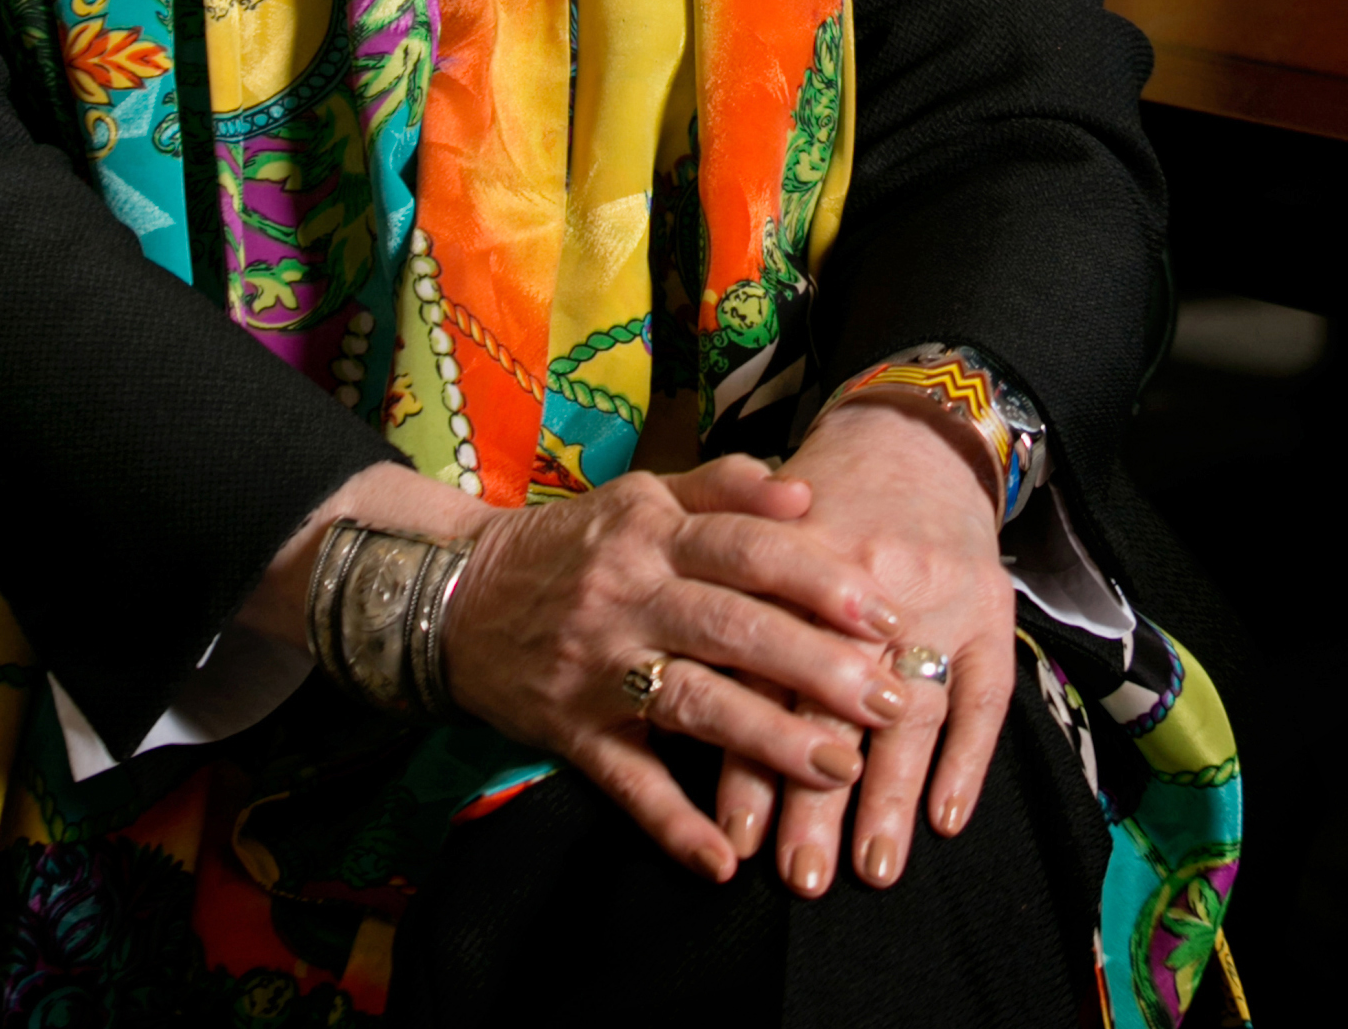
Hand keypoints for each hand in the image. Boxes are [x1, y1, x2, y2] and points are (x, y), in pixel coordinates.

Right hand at [438, 451, 912, 882]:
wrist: (455, 594)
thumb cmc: (573, 546)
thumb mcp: (638, 497)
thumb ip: (720, 488)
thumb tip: (803, 491)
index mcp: (650, 531)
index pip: (746, 549)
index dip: (819, 582)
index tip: (886, 615)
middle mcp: (627, 594)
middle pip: (732, 627)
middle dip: (817, 666)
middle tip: (892, 701)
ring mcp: (597, 667)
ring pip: (691, 703)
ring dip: (768, 741)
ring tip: (840, 767)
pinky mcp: (571, 732)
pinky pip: (626, 783)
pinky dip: (673, 824)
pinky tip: (724, 860)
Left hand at [711, 403, 1013, 898]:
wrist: (908, 436)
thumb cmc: (815, 502)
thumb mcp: (754, 539)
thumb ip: (721, 613)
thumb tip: (669, 713)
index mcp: (793, 561)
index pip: (765, 678)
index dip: (750, 761)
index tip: (736, 842)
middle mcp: (864, 580)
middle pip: (835, 702)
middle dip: (818, 797)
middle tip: (801, 878)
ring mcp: (936, 596)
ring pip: (912, 708)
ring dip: (892, 796)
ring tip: (873, 868)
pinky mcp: (992, 609)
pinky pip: (986, 694)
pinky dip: (969, 759)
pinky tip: (947, 820)